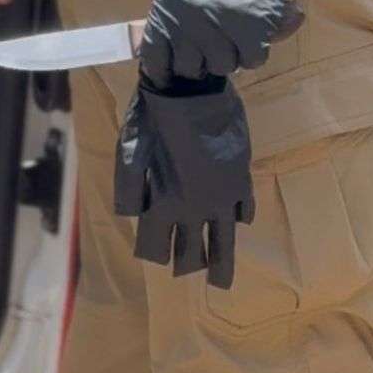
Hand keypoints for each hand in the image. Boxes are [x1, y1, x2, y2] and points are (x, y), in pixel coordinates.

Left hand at [115, 74, 254, 288]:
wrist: (191, 90)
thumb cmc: (152, 119)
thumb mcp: (129, 153)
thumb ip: (128, 191)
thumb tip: (132, 219)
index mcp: (163, 204)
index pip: (157, 247)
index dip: (155, 254)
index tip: (156, 256)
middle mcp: (194, 208)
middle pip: (192, 251)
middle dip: (188, 264)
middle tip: (189, 274)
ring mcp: (222, 196)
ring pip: (224, 240)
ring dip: (221, 263)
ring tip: (221, 282)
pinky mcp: (240, 178)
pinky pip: (244, 209)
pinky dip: (240, 219)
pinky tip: (239, 223)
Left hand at [140, 0, 301, 87]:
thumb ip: (169, 17)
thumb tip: (162, 53)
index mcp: (166, 11)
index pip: (157, 60)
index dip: (167, 69)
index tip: (175, 68)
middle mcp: (191, 23)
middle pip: (193, 68)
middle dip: (202, 60)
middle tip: (212, 46)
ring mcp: (223, 26)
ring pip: (225, 66)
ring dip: (231, 55)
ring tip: (235, 36)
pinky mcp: (255, 26)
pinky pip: (253, 59)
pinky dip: (255, 51)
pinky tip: (255, 35)